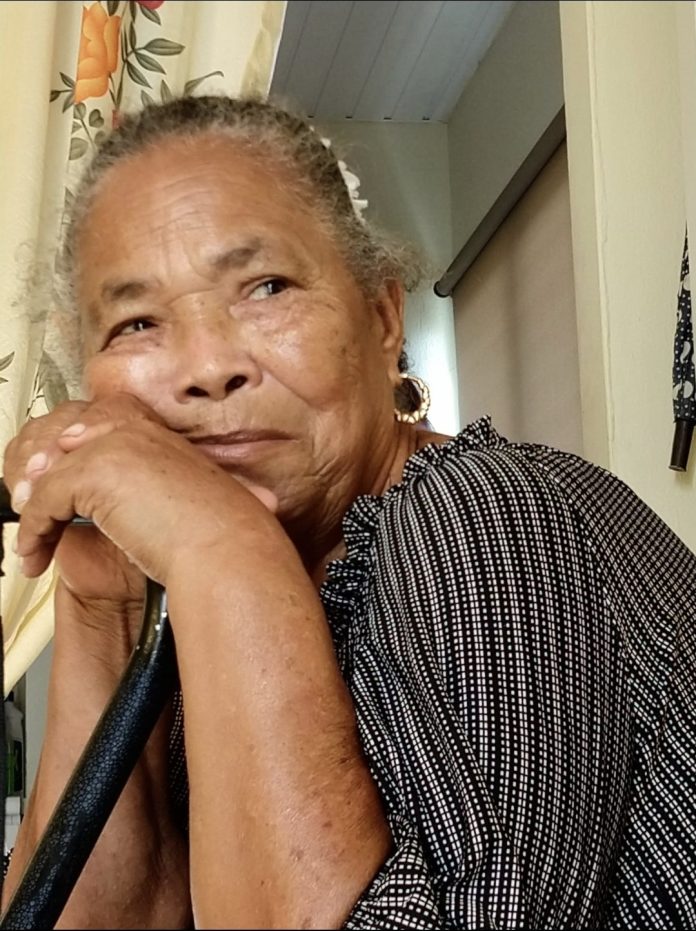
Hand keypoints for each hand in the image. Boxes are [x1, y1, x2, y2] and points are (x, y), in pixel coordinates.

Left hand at [5, 393, 277, 587]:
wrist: (227, 551)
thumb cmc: (224, 538)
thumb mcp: (192, 503)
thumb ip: (162, 492)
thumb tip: (156, 501)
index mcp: (159, 434)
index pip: (99, 423)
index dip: (73, 450)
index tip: (56, 478)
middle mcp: (136, 430)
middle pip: (64, 439)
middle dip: (43, 475)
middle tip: (31, 509)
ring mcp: (113, 445)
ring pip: (50, 473)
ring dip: (34, 511)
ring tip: (31, 541)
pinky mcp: (94, 472)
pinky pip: (44, 500)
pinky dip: (33, 532)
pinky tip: (35, 555)